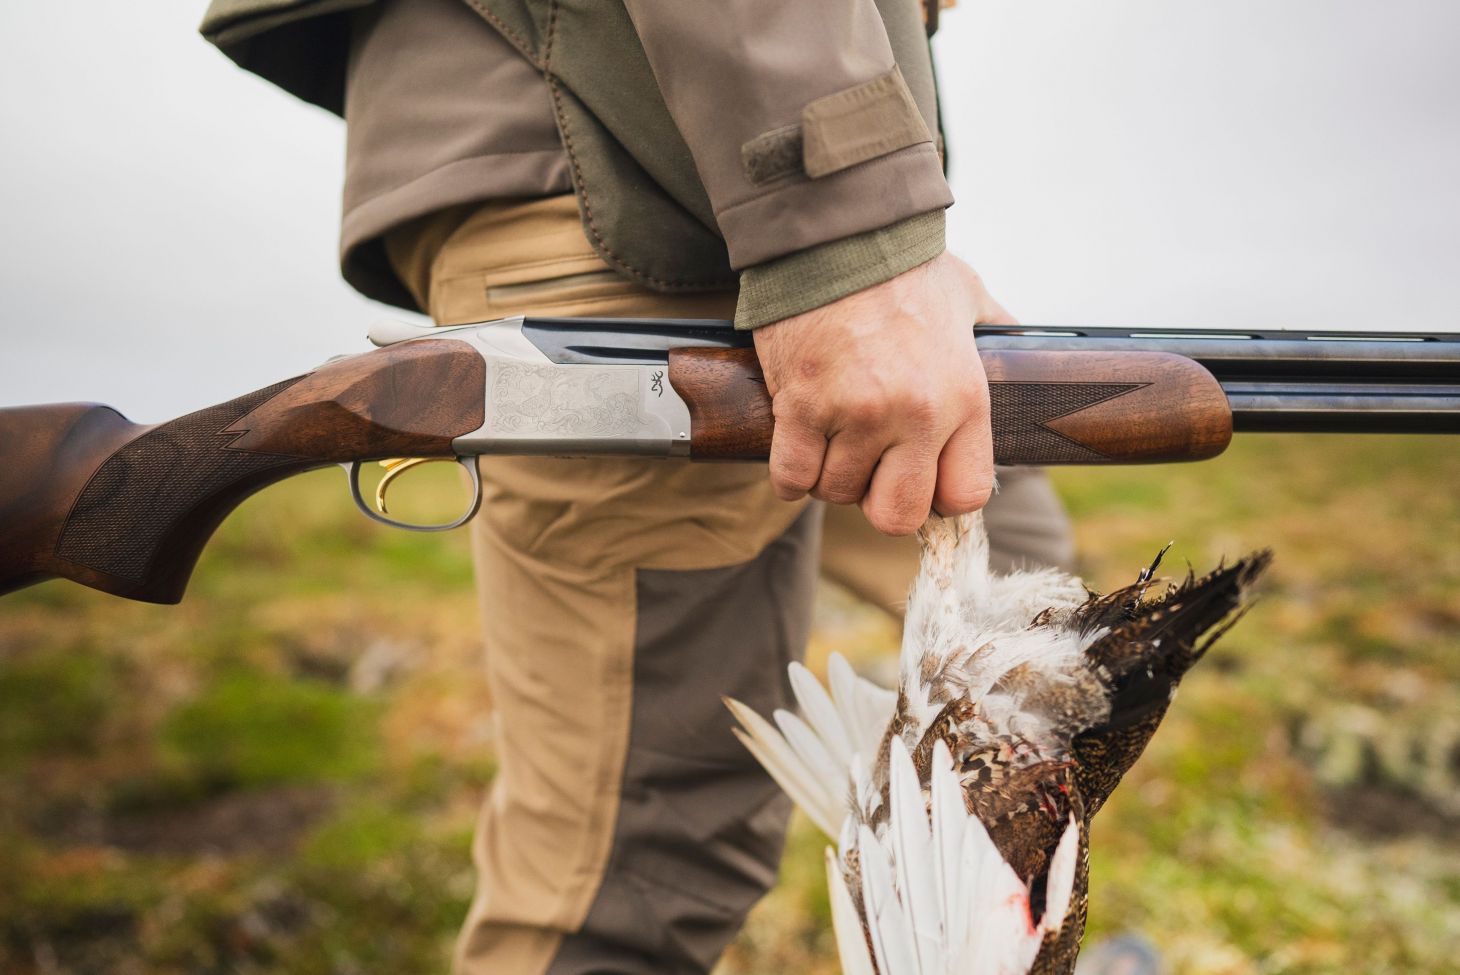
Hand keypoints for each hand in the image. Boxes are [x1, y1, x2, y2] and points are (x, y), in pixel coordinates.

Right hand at [752, 251, 1014, 535]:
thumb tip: (1022, 346)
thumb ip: (996, 330)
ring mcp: (855, 413)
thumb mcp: (970, 298)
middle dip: (877, 499)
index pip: (964, 496)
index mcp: (964, 397)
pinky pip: (791, 476)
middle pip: (896, 515)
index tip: (919, 477)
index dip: (938, 497)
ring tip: (832, 436)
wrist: (840, 232)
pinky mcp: (802, 406)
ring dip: (830, 473)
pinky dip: (790, 472)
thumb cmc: (904, 265)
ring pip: (836, 491)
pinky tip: (797, 445)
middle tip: (868, 466)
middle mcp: (915, 414)